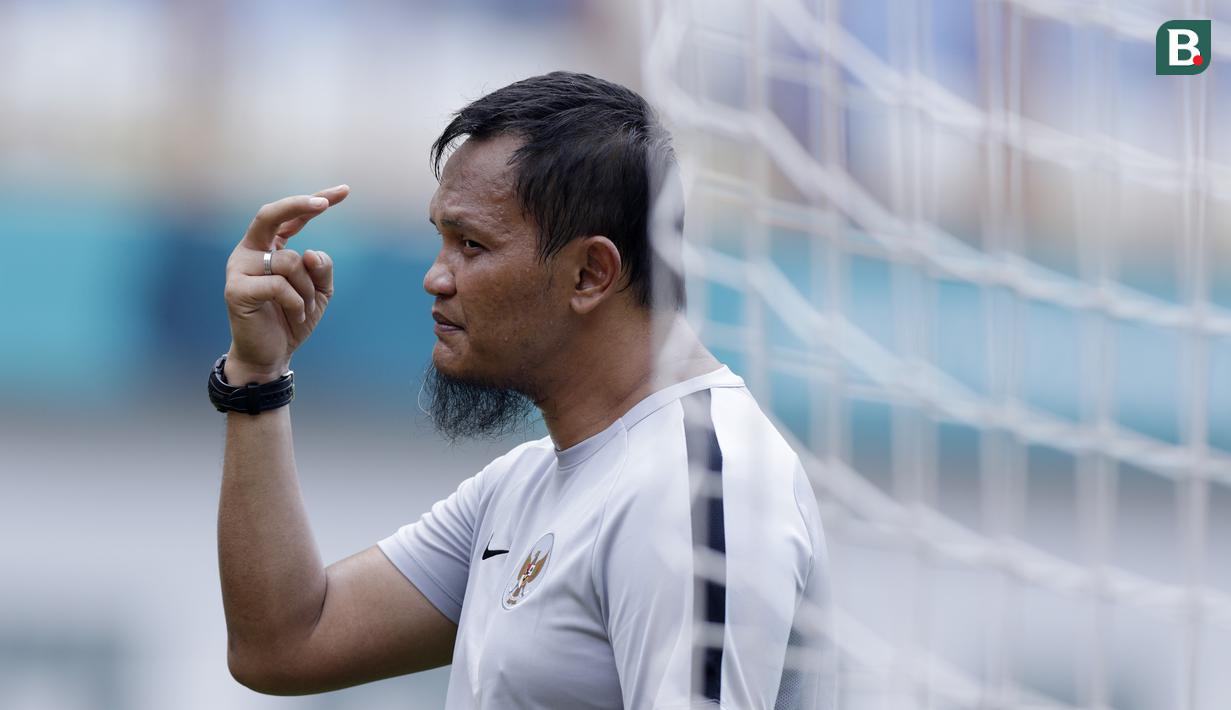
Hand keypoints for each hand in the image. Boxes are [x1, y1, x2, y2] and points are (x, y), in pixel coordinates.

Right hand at [223, 185, 349, 382]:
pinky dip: (296, 302)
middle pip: (270, 214)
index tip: (344, 191)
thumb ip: (322, 269)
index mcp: (269, 247)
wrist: (270, 354)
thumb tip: (311, 252)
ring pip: (289, 261)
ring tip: (303, 308)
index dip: (315, 201)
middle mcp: (249, 251)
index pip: (291, 217)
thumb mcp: (320, 291)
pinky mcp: (235, 289)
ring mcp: (238, 268)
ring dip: (308, 288)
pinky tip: (295, 315)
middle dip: (299, 204)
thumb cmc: (293, 319)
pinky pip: (279, 285)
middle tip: (324, 204)